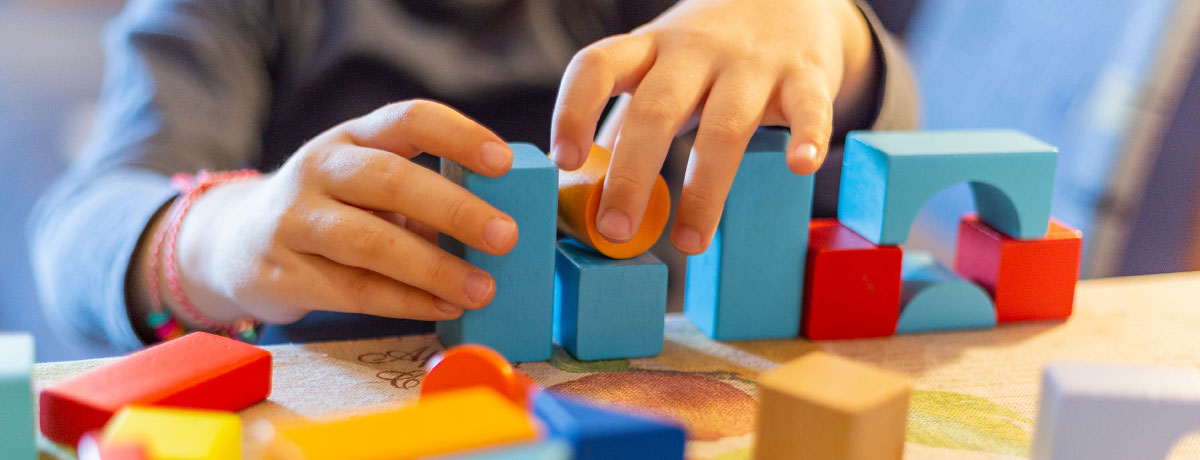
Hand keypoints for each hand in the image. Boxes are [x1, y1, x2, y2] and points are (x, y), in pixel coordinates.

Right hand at [135, 100, 519, 325]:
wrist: (234, 243)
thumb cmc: (328, 210)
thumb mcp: (365, 184)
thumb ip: (421, 196)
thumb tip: (494, 227)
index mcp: (352, 137)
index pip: (409, 119)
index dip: (459, 136)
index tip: (503, 162)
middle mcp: (319, 169)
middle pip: (391, 180)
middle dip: (455, 209)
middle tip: (505, 236)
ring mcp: (294, 221)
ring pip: (371, 243)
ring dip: (434, 268)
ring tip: (483, 288)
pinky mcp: (282, 273)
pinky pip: (355, 291)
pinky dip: (406, 303)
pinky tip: (444, 307)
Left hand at [551, 0, 875, 253]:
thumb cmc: (710, 55)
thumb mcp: (659, 72)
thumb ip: (623, 125)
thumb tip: (578, 195)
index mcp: (649, 49)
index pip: (597, 66)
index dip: (574, 110)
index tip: (565, 160)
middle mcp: (695, 50)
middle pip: (657, 108)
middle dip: (632, 173)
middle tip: (615, 229)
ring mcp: (752, 62)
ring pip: (725, 124)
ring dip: (705, 188)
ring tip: (690, 242)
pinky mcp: (805, 75)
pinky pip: (807, 106)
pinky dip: (807, 136)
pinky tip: (800, 167)